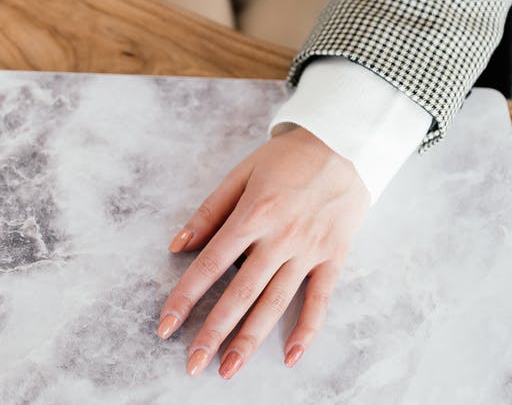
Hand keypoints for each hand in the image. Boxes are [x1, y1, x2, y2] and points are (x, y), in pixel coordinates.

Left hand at [156, 125, 368, 378]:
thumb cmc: (286, 159)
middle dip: (213, 332)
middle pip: (240, 294)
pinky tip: (289, 356)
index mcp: (252, 215)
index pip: (210, 266)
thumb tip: (176, 246)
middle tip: (192, 363)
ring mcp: (309, 251)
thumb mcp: (239, 175)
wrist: (345, 143)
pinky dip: (307, 330)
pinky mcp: (334, 258)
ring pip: (275, 303)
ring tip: (228, 369)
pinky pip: (320, 300)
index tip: (166, 325)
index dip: (185, 297)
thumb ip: (208, 213)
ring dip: (250, 339)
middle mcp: (280, 238)